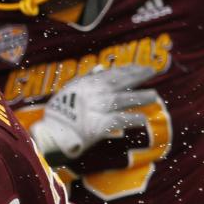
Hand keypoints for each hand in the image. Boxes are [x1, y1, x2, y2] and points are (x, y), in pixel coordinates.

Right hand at [32, 63, 158, 160]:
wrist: (50, 136)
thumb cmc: (58, 114)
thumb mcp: (68, 91)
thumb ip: (84, 80)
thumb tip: (101, 69)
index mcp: (85, 85)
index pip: (111, 74)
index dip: (127, 69)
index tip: (140, 67)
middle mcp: (92, 94)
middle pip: (119, 82)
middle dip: (137, 76)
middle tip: (152, 71)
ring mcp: (95, 109)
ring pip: (122, 100)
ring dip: (139, 97)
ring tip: (154, 96)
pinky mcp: (98, 126)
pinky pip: (119, 121)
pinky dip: (132, 119)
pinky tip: (143, 119)